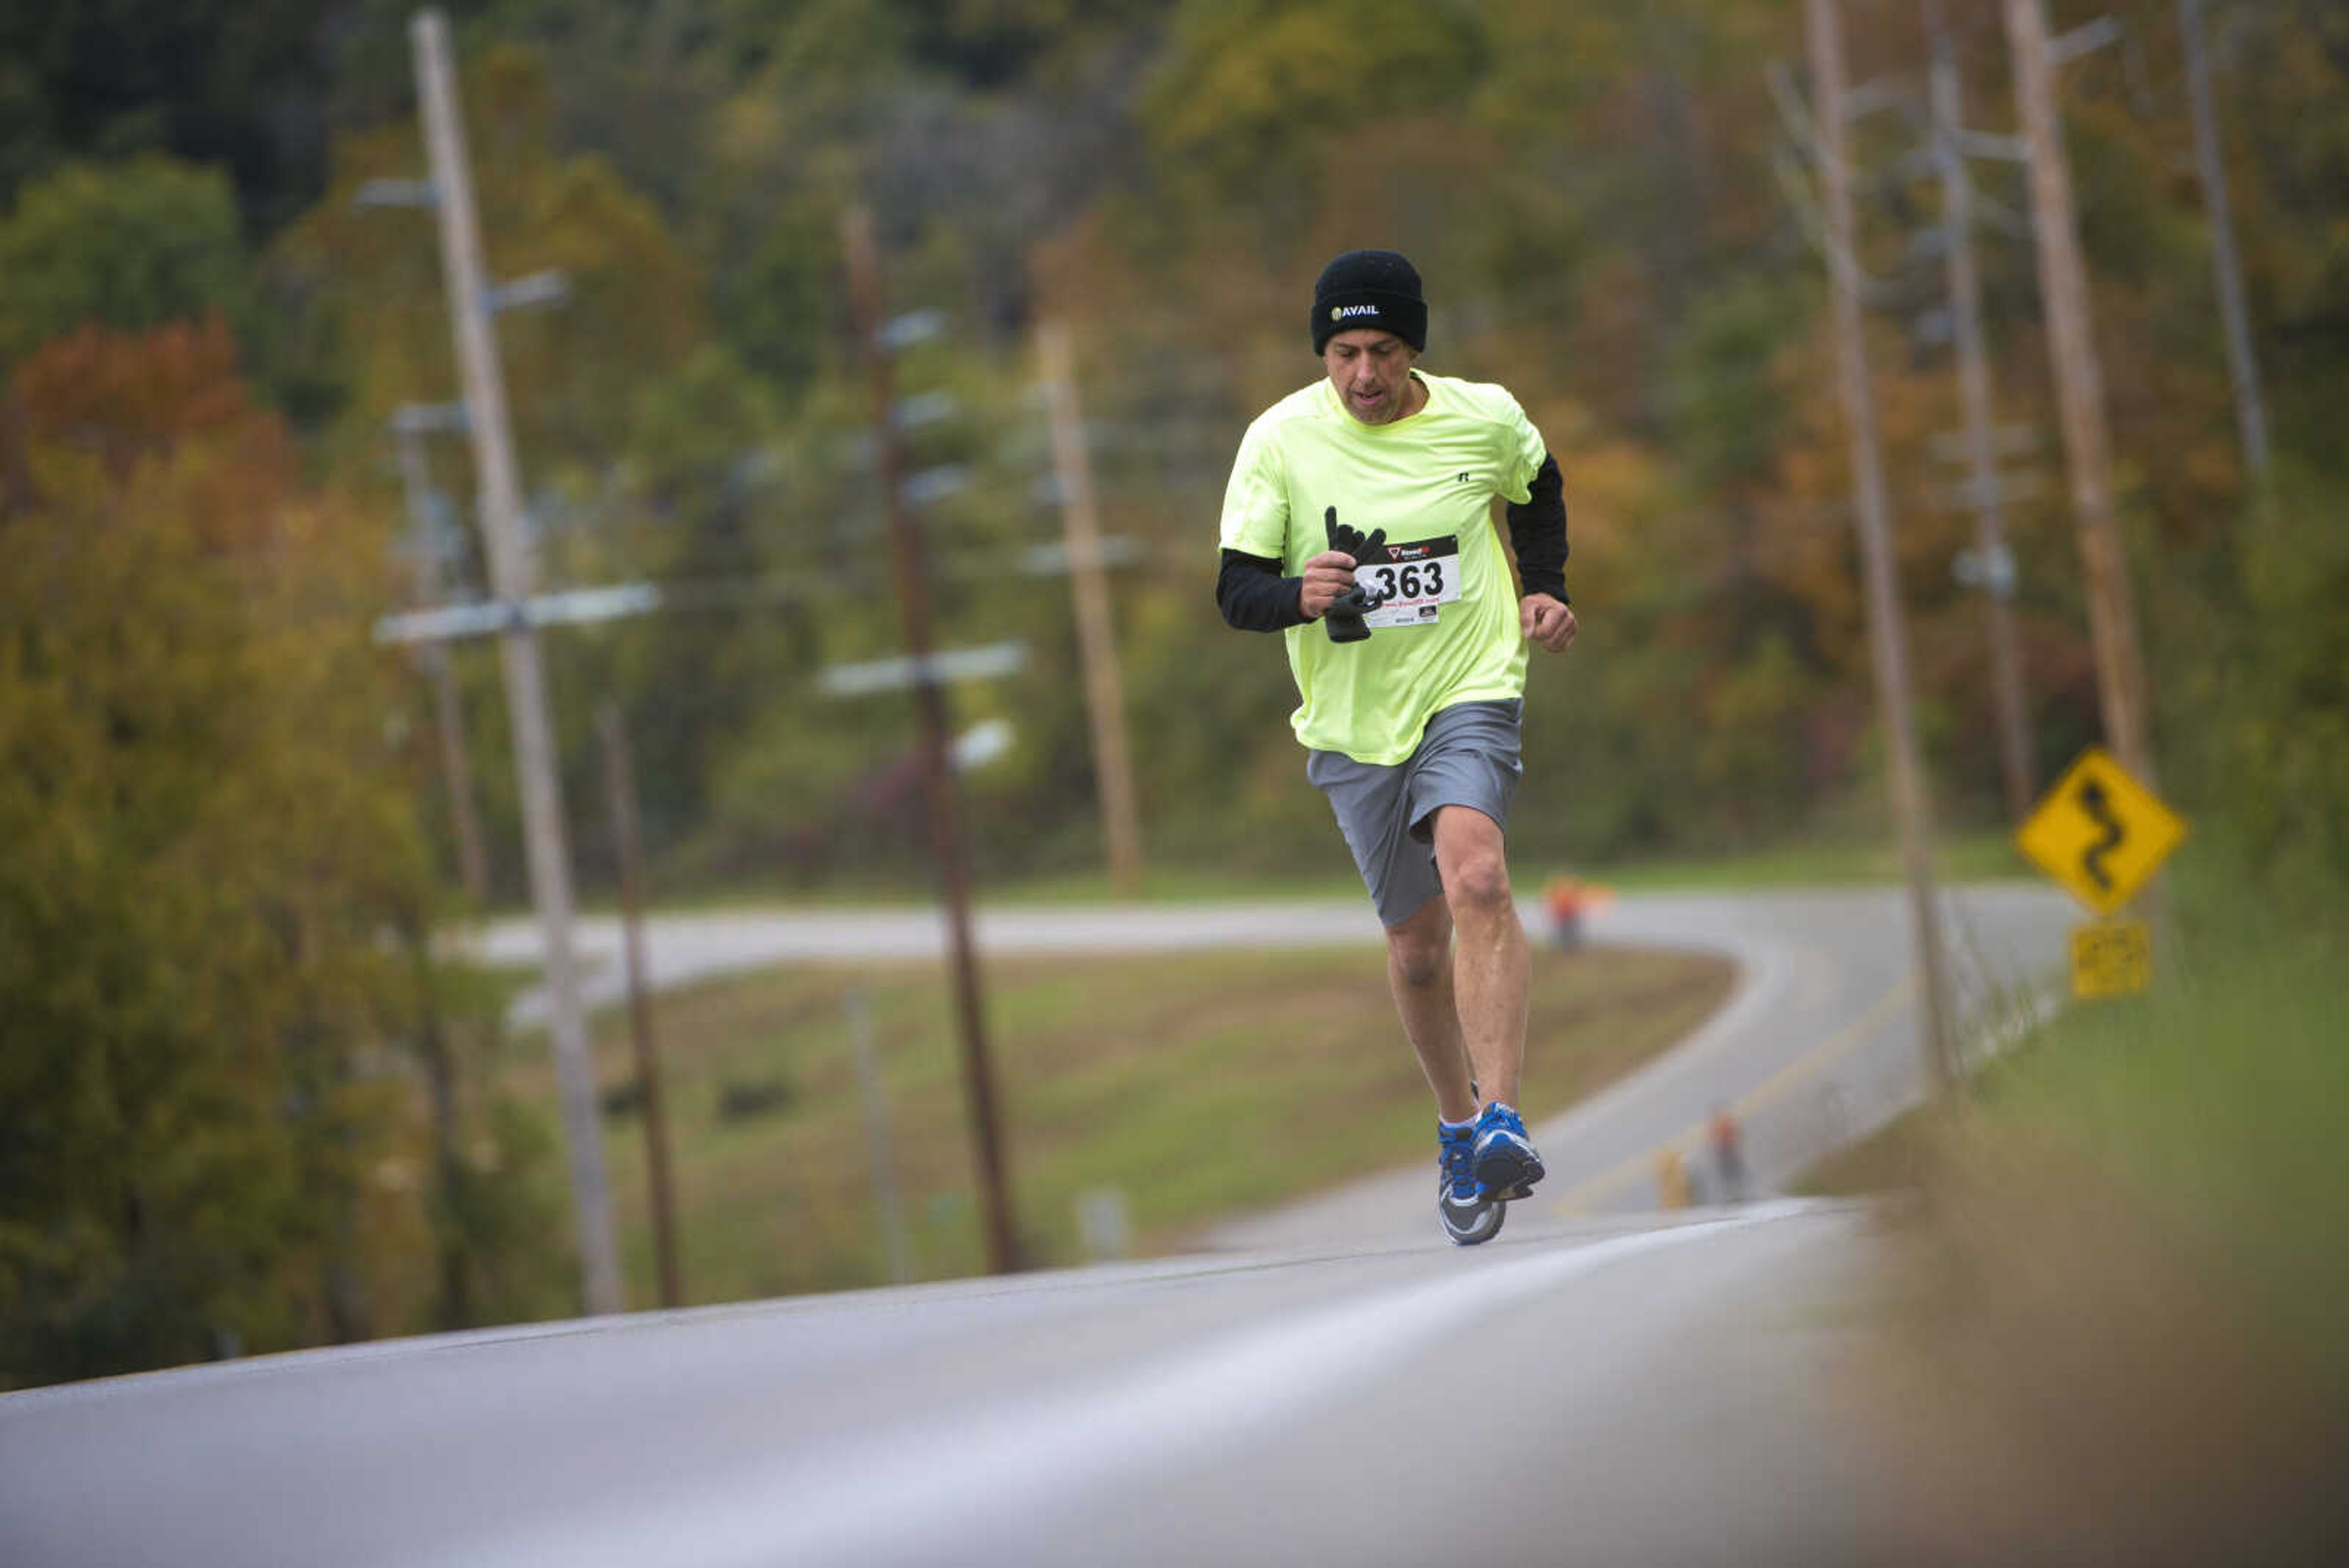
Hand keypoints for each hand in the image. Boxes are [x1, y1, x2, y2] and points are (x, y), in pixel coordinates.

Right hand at [1313, 507, 1385, 641]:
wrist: (1304, 600)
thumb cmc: (1321, 582)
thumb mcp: (1324, 568)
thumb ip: (1336, 561)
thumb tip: (1356, 550)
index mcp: (1313, 563)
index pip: (1330, 557)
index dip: (1345, 559)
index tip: (1353, 563)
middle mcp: (1309, 575)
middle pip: (1337, 574)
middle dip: (1349, 578)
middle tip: (1351, 581)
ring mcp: (1309, 589)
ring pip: (1336, 587)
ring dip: (1345, 590)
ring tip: (1345, 590)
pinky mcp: (1313, 602)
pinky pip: (1332, 600)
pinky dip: (1339, 600)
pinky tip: (1338, 599)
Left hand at [1522, 593, 1576, 652]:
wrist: (1546, 603)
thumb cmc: (1536, 604)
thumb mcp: (1527, 605)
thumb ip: (1526, 618)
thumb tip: (1528, 634)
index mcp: (1560, 610)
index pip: (1545, 632)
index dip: (1534, 634)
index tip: (1530, 628)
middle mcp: (1569, 619)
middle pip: (1551, 641)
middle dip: (1539, 639)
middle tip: (1536, 630)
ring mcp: (1573, 627)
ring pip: (1556, 646)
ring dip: (1545, 643)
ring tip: (1542, 632)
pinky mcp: (1572, 635)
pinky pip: (1562, 648)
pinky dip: (1552, 647)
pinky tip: (1547, 638)